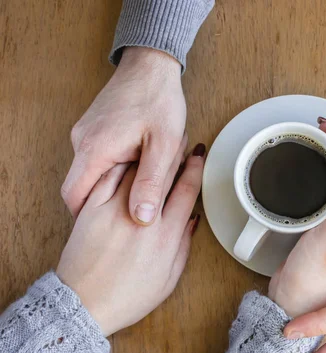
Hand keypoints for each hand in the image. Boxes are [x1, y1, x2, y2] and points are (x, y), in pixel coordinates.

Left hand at [57, 140, 205, 336]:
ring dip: (149, 154)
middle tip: (182, 140)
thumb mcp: (168, 279)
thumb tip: (192, 220)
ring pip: (135, 172)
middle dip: (176, 153)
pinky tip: (127, 155)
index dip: (195, 169)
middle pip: (163, 175)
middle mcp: (141, 219)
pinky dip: (120, 164)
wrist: (82, 305)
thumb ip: (183, 246)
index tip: (198, 156)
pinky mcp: (90, 211)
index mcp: (165, 236)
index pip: (186, 190)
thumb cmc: (127, 298)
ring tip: (156, 143)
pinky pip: (107, 179)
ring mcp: (113, 212)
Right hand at [62, 47, 185, 225]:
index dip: (87, 216)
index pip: (73, 195)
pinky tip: (139, 164)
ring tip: (142, 183)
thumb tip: (141, 218)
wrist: (152, 65)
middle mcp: (82, 142)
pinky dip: (115, 167)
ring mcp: (85, 134)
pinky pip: (97, 157)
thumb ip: (151, 183)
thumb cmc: (159, 100)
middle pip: (81, 186)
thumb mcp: (164, 146)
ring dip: (113, 183)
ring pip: (91, 172)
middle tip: (132, 207)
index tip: (109, 226)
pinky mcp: (94, 129)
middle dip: (105, 201)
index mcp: (94, 149)